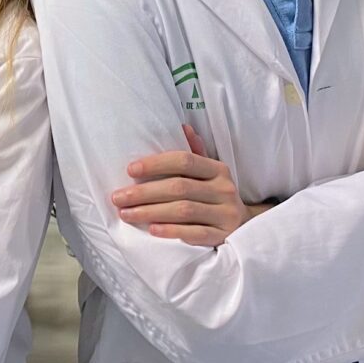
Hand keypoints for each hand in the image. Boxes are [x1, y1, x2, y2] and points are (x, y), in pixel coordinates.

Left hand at [111, 124, 250, 246]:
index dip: (156, 164)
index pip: (184, 160)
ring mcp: (225, 214)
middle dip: (144, 192)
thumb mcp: (210, 172)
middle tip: (118, 197)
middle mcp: (224, 189)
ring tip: (126, 214)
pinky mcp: (223, 236)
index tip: (130, 170)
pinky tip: (152, 230)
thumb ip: (195, 152)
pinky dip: (172, 231)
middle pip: (179, 187)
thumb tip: (183, 127)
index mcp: (218, 169)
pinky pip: (195, 234)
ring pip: (184, 211)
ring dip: (151, 212)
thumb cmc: (217, 195)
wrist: (245, 226)